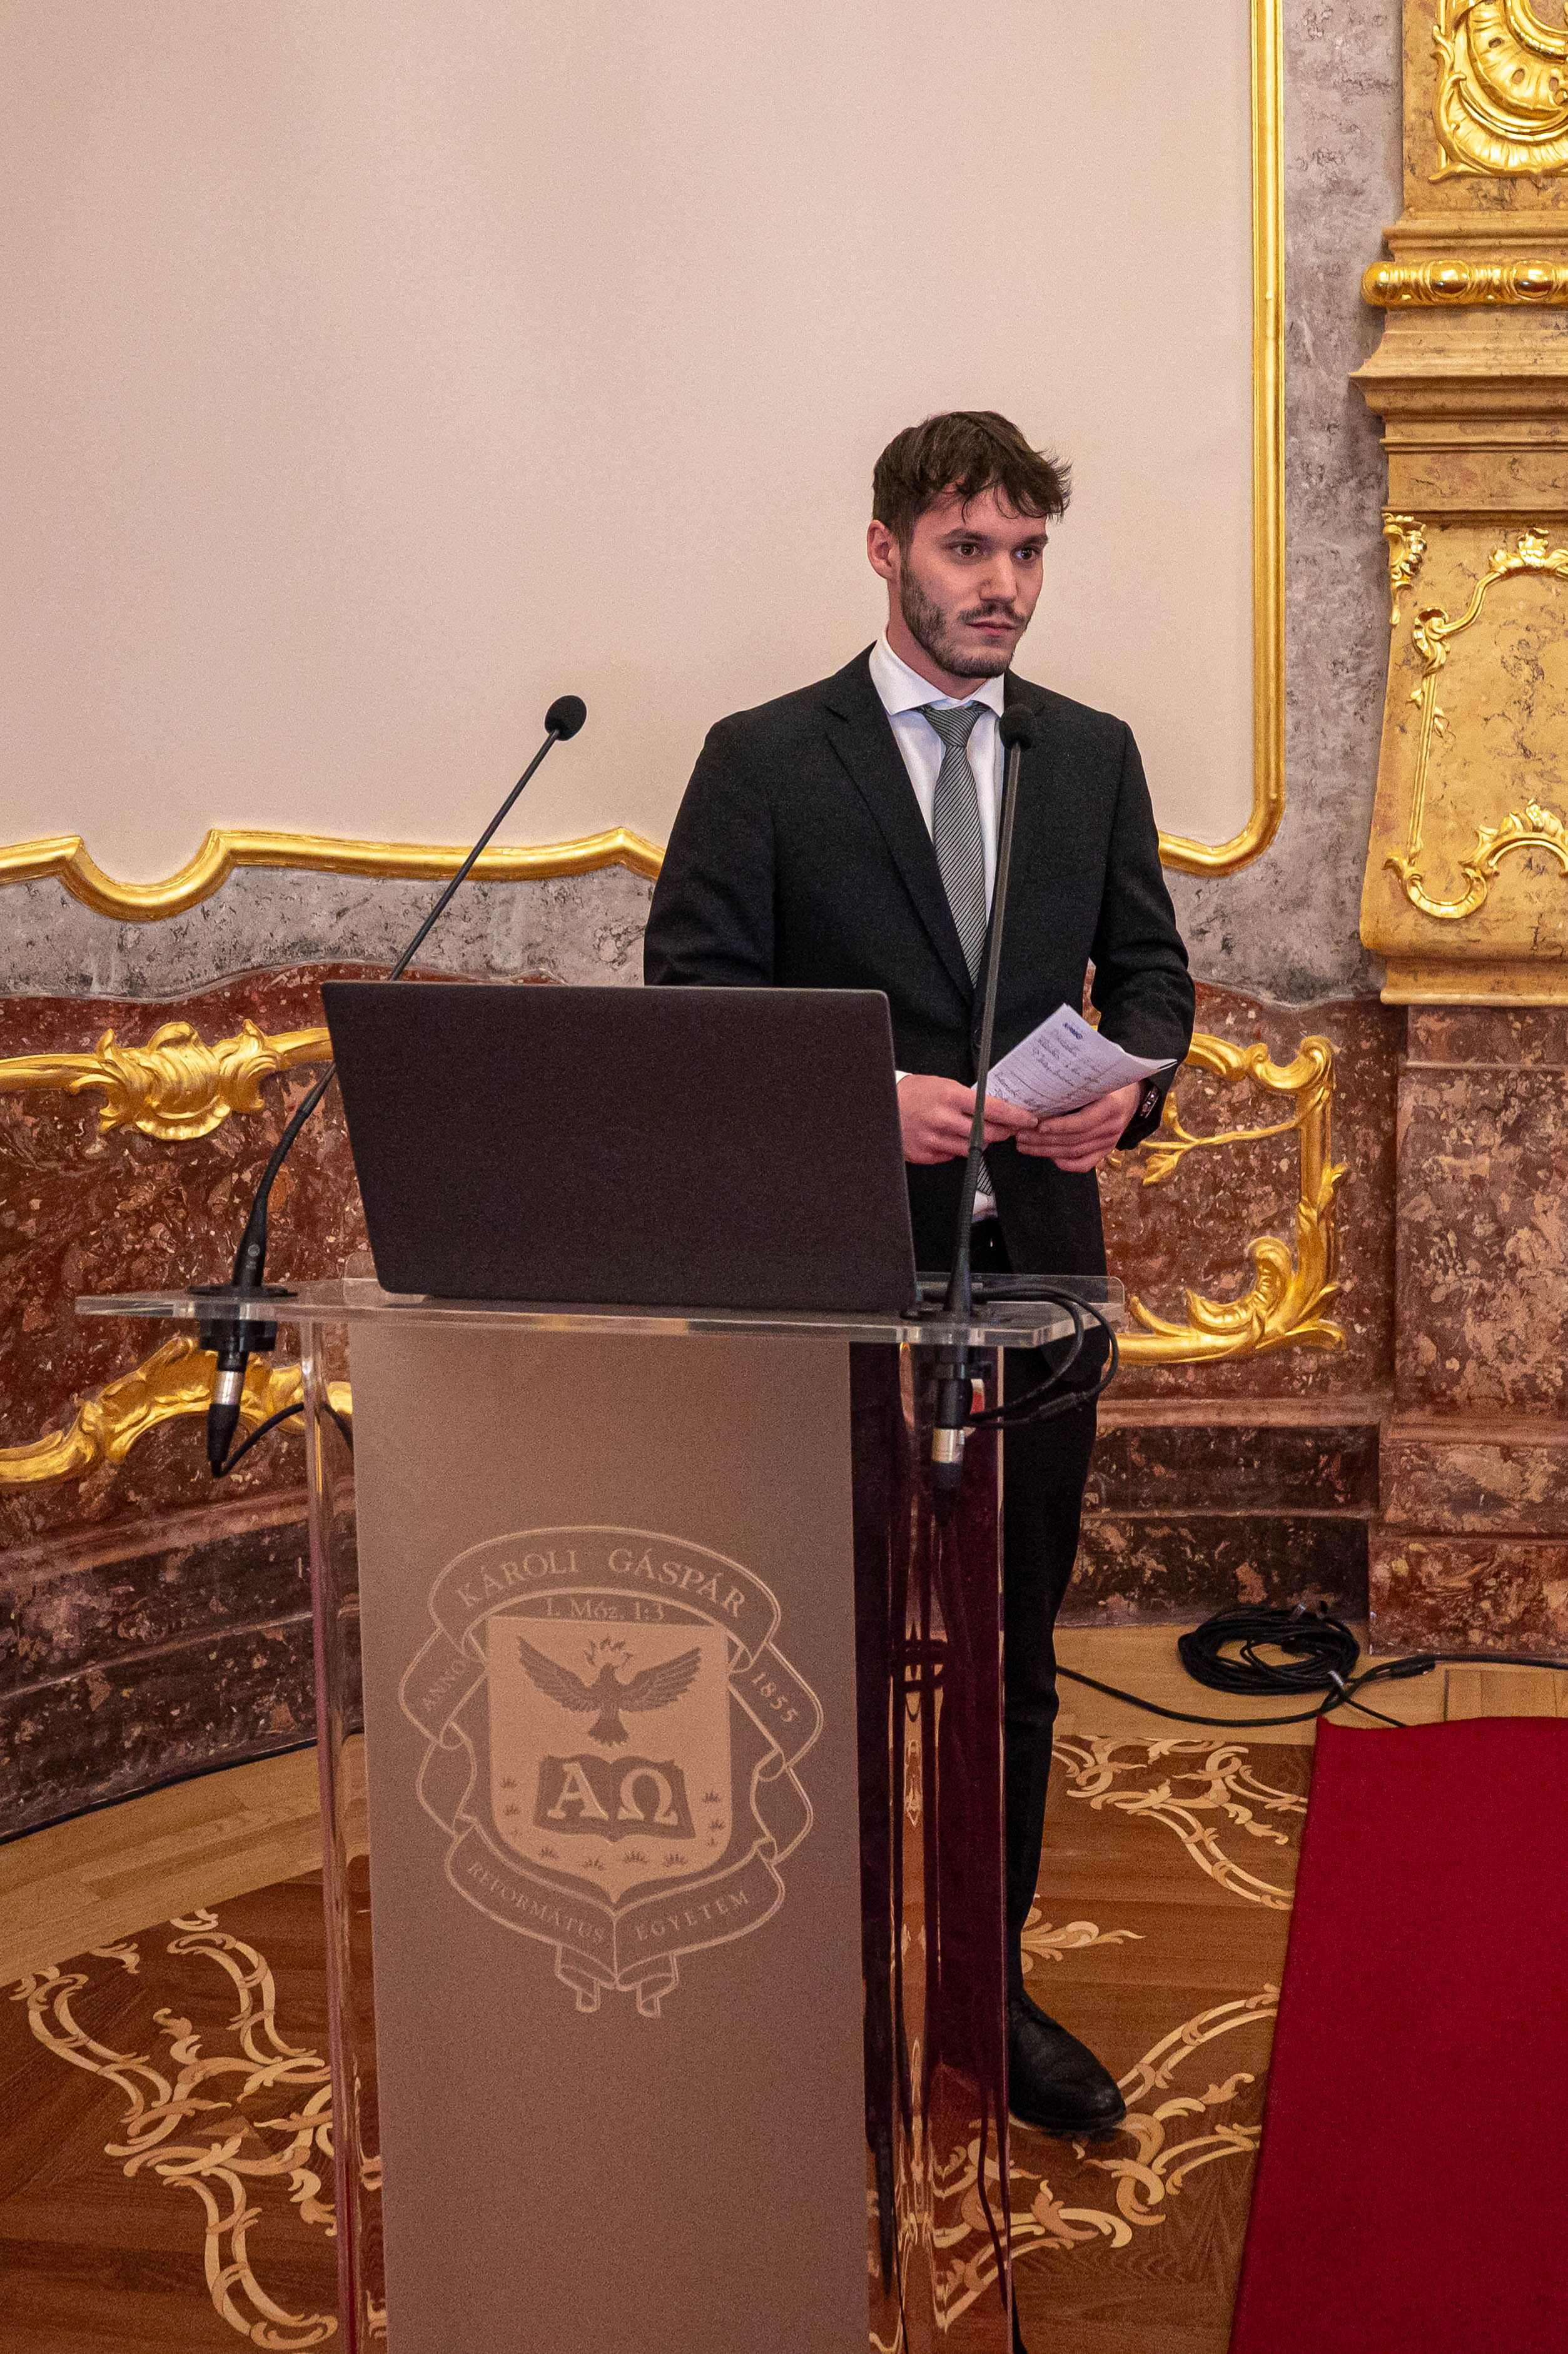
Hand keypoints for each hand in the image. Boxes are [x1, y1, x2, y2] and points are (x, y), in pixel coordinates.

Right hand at [896, 1074, 1038, 1165]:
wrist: (885, 1106)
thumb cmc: (915, 1094)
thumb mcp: (943, 1085)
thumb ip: (968, 1098)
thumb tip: (994, 1110)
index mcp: (950, 1096)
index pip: (992, 1109)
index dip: (1014, 1116)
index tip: (1026, 1119)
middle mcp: (943, 1118)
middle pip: (987, 1133)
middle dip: (1002, 1132)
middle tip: (1007, 1129)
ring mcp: (934, 1139)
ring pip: (973, 1148)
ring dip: (979, 1141)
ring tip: (971, 1131)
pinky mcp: (927, 1154)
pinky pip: (953, 1156)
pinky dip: (957, 1149)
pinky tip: (949, 1138)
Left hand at [1015, 1080, 1141, 1172]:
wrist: (1132, 1096)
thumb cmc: (1109, 1084)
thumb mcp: (1097, 1080)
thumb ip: (1076, 1087)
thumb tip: (1042, 1092)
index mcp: (1111, 1107)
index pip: (1082, 1122)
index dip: (1059, 1126)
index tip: (1038, 1125)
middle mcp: (1112, 1128)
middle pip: (1073, 1140)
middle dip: (1043, 1140)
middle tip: (1020, 1136)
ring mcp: (1109, 1142)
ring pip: (1074, 1153)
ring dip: (1046, 1151)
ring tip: (1025, 1145)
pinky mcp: (1105, 1151)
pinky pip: (1084, 1164)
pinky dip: (1065, 1164)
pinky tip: (1049, 1157)